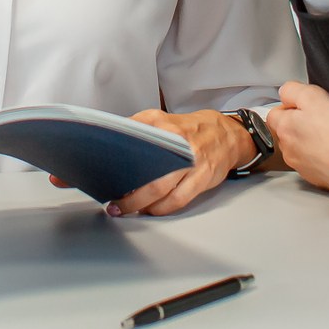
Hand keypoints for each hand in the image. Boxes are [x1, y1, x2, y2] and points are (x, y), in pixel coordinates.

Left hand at [108, 109, 250, 217]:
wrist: (225, 134)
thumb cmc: (189, 130)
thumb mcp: (160, 119)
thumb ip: (136, 126)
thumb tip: (109, 139)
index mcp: (161, 123)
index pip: (131, 139)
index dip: (115, 160)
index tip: (103, 176)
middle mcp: (177, 141)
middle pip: (147, 173)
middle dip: (129, 195)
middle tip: (115, 204)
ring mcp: (191, 160)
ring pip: (161, 190)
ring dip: (142, 206)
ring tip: (130, 209)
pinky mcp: (203, 176)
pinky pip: (179, 199)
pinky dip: (162, 208)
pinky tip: (153, 210)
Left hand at [264, 82, 328, 197]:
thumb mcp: (314, 95)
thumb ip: (292, 90)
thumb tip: (285, 92)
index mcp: (285, 128)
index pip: (275, 113)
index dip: (290, 105)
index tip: (305, 104)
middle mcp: (288, 150)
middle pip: (287, 131)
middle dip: (300, 124)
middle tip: (321, 118)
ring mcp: (302, 165)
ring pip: (300, 148)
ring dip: (311, 141)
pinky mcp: (317, 177)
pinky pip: (314, 163)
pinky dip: (322, 156)